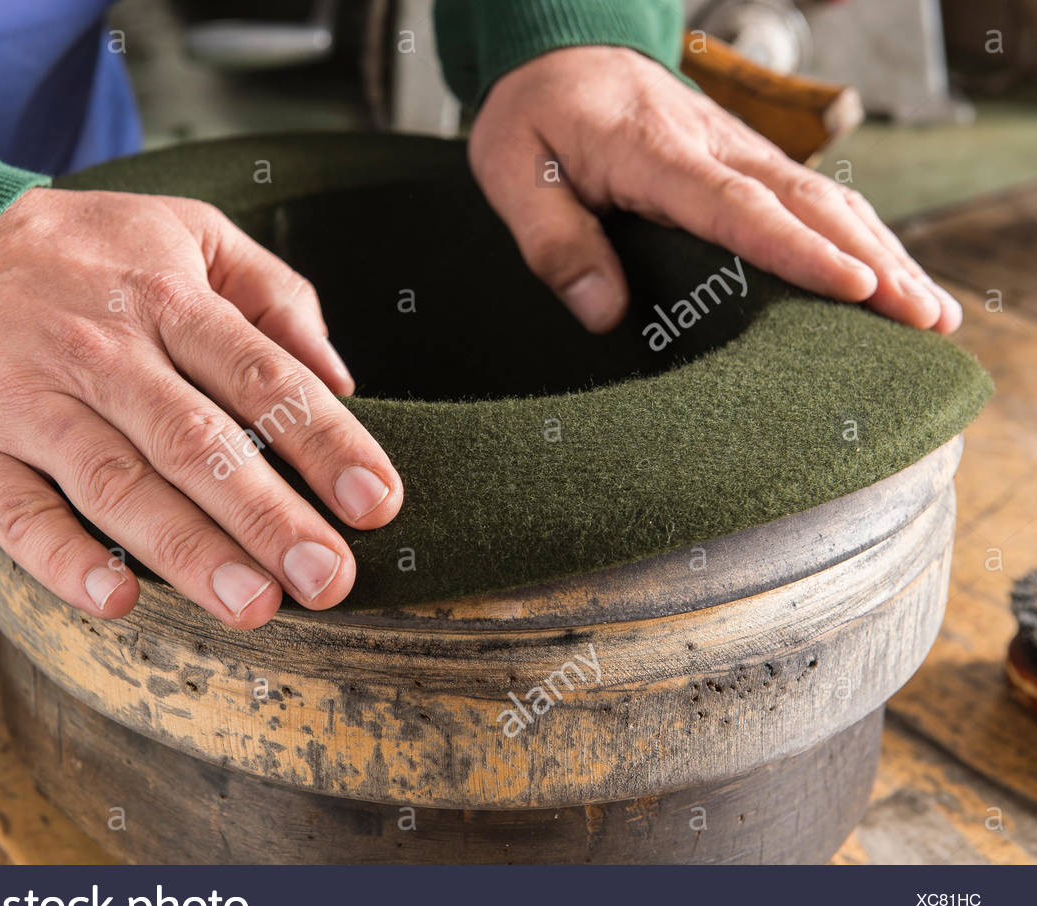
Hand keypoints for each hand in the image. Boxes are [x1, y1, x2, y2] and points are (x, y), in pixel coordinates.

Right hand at [0, 188, 401, 627]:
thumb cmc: (84, 253)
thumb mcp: (186, 231)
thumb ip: (273, 293)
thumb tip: (341, 377)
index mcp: (167, 299)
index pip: (262, 375)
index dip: (325, 441)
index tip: (378, 503)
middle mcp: (102, 352)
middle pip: (196, 442)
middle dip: (268, 516)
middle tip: (329, 578)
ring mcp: (31, 403)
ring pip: (116, 484)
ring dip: (186, 550)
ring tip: (253, 606)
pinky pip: (17, 513)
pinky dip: (64, 560)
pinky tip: (118, 601)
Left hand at [467, 45, 960, 334]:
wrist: (560, 48)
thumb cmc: (535, 117)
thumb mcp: (514, 176)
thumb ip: (556, 243)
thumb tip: (603, 314)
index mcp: (656, 154)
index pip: (738, 207)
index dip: (799, 250)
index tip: (855, 288)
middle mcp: (714, 147)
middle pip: (808, 204)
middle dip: (872, 261)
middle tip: (922, 319)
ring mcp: (738, 149)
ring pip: (826, 198)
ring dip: (882, 251)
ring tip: (929, 311)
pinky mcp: (745, 157)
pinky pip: (815, 196)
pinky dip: (860, 235)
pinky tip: (889, 272)